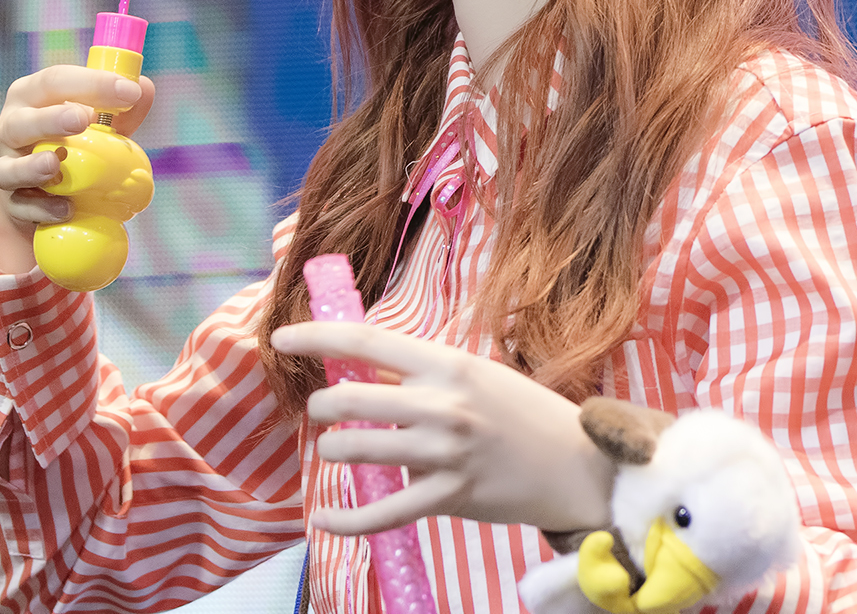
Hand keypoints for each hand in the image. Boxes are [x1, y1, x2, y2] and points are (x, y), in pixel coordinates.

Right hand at [0, 66, 155, 272]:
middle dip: (52, 119)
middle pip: (22, 121)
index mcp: (31, 96)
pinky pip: (21, 206)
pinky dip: (42, 208)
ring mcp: (6, 166)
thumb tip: (145, 88)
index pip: (55, 81)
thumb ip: (119, 110)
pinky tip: (66, 208)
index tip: (129, 92)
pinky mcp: (10, 202)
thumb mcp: (96, 124)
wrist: (41, 189)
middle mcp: (11, 128)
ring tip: (55, 164)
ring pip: (7, 168)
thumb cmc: (71, 142)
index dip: (91, 83)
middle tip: (82, 119)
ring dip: (32, 167)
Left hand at [270, 322, 614, 535]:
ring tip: (338, 450)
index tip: (281, 337)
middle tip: (325, 413)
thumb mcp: (474, 375)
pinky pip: (380, 512)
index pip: (364, 341)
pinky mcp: (448, 496)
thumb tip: (359, 371)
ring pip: (353, 450)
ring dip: (332, 451)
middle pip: (347, 399)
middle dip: (321, 408)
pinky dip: (345, 519)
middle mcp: (442, 404)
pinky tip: (326, 518)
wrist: (575, 463)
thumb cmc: (520, 412)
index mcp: (446, 363)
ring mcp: (444, 452)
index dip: (314, 336)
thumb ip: (421, 375)